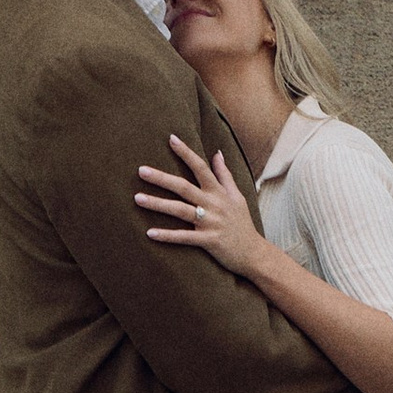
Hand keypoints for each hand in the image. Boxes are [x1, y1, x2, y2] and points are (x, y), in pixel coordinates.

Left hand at [136, 132, 260, 277]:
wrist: (254, 254)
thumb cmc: (242, 223)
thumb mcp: (237, 196)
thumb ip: (225, 175)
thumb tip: (217, 153)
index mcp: (219, 192)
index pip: (201, 167)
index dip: (186, 153)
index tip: (171, 138)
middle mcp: (214, 204)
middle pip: (184, 187)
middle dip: (162, 178)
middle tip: (141, 170)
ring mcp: (210, 223)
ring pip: (180, 210)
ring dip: (158, 204)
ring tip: (137, 198)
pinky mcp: (208, 241)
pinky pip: (184, 237)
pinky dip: (167, 235)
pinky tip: (149, 233)